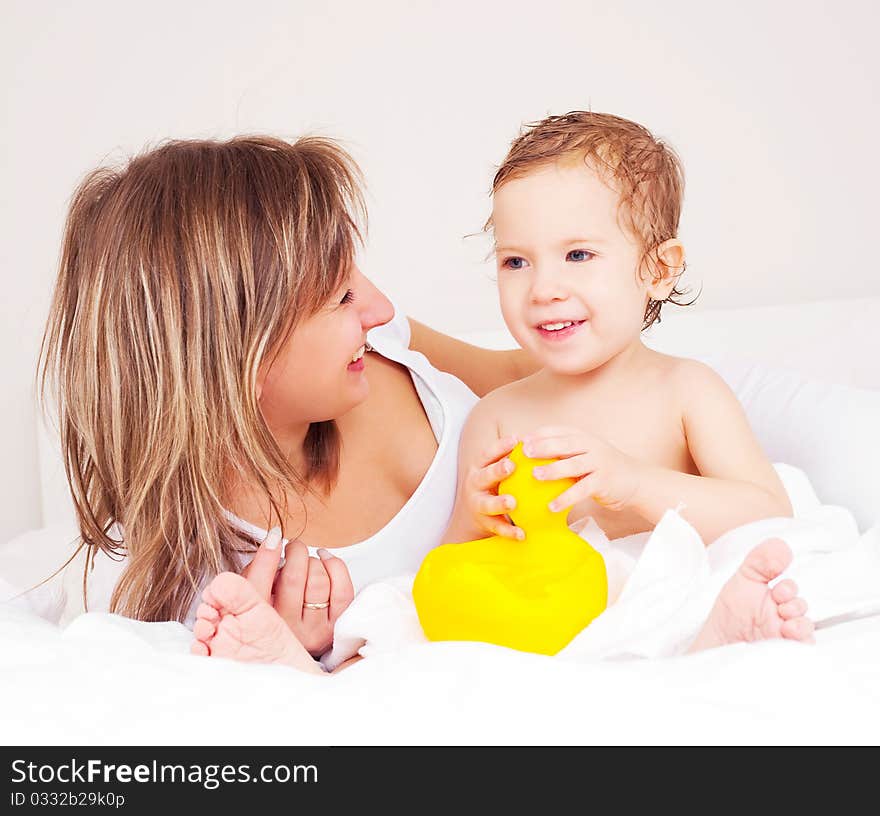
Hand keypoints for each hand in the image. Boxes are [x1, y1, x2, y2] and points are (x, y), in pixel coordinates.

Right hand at [241, 527, 354, 656]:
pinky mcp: (335, 628)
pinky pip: (343, 590)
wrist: (290, 648)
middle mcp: (285, 629)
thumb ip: (256, 569)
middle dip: (296, 552)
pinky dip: (335, 566)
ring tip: (308, 562)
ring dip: (315, 561)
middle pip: (294, 576)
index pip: (258, 581)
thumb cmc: (272, 612)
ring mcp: (313, 632)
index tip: (276, 537)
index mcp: (259, 619)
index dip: (268, 552)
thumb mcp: (254, 593)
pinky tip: (326, 560)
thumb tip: (276, 538)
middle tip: (294, 548)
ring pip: (319, 580)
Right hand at [463, 435, 523, 539]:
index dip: (500, 446)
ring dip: (499, 503)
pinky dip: (509, 531)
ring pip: (487, 504)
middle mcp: (476, 484)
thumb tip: (543, 443)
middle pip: (485, 476)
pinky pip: (497, 527)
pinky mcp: (484, 522)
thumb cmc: (495, 484)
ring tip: (512, 503)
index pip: (489, 454)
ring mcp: (478, 504)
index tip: (515, 440)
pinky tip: (522, 534)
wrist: (475, 513)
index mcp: (480, 467)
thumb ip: (514, 459)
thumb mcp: (498, 470)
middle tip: (510, 466)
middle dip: (496, 471)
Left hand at [522, 426, 642, 512]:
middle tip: (524, 452)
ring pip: (573, 464)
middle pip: (565, 443)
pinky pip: (582, 490)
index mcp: (583, 437)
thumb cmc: (601, 469)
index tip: (520, 440)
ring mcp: (599, 463)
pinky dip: (567, 498)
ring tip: (534, 476)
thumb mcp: (584, 455)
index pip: (558, 431)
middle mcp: (592, 446)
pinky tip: (552, 506)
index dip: (539, 434)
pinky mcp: (604, 481)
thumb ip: (563, 452)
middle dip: (544, 446)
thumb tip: (530, 455)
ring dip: (553, 470)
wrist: (635, 481)